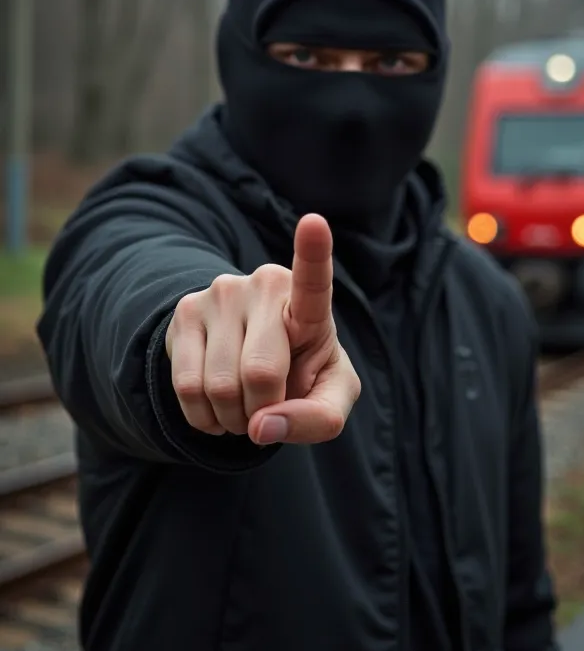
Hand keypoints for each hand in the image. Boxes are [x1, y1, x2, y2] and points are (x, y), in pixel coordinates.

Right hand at [166, 214, 360, 445]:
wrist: (254, 361)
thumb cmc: (305, 372)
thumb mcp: (330, 397)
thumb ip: (317, 419)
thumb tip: (261, 428)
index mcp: (309, 304)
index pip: (313, 279)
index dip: (313, 252)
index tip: (315, 222)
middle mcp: (265, 286)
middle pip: (261, 373)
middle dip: (263, 411)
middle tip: (267, 410)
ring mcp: (220, 293)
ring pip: (219, 385)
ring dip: (232, 419)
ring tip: (243, 407)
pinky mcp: (185, 311)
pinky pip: (186, 386)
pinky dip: (204, 417)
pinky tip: (216, 409)